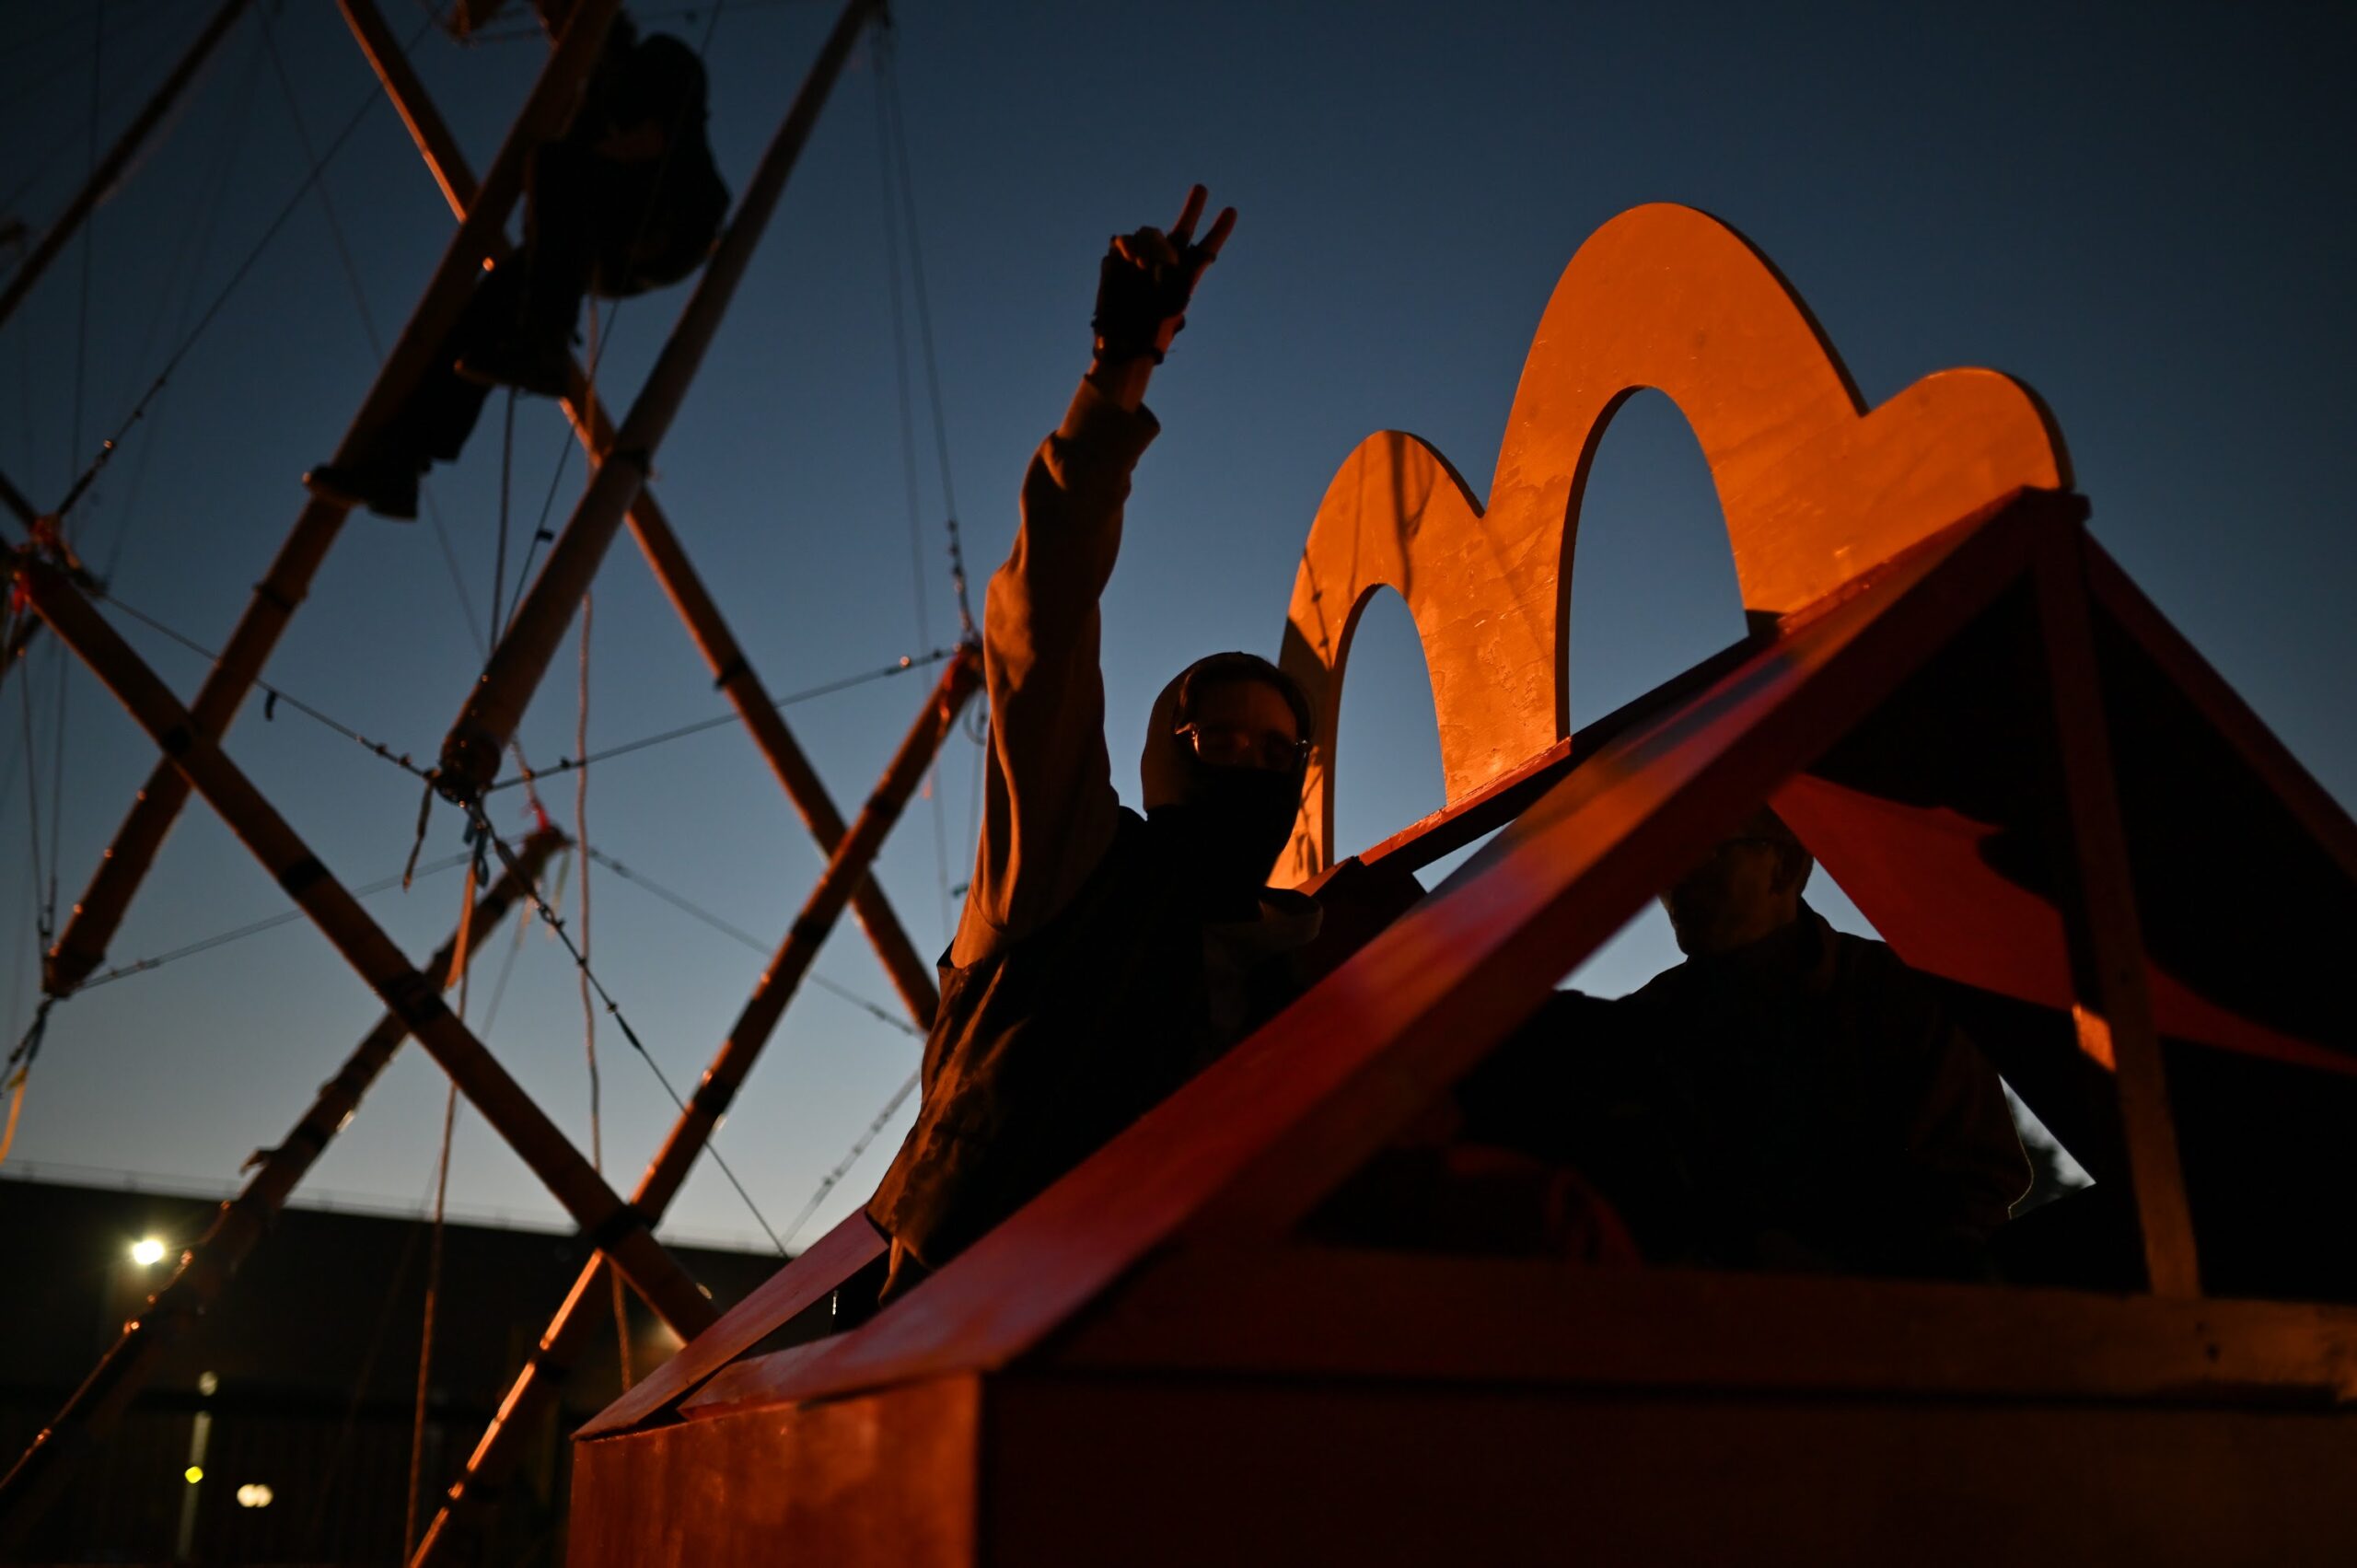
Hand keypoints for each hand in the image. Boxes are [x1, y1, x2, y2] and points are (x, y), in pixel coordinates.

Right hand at [1091, 185, 1236, 369]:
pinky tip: (1131, 264)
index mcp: (1184, 276)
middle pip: (1182, 228)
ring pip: (1147, 232)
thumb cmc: (1150, 333)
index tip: (1231, 211)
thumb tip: (1153, 247)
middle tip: (1202, 188)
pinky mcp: (1116, 260)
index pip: (1205, 249)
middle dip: (1193, 207)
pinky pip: (1121, 242)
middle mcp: (1164, 263)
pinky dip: (1127, 249)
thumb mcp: (1172, 301)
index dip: (1218, 231)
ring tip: (1146, 267)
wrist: (1123, 343)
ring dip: (1150, 245)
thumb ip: (1169, 269)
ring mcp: (1139, 259)